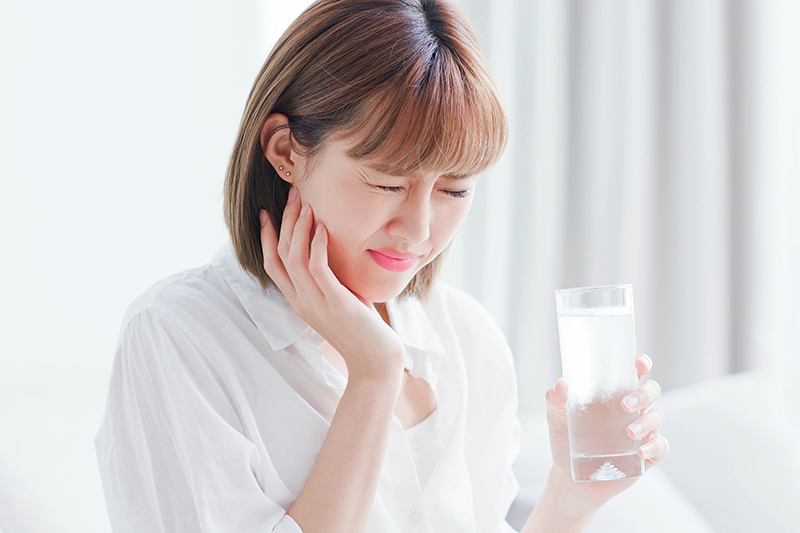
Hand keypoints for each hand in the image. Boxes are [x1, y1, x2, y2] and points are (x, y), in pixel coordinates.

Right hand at [259, 188, 405, 381]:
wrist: (376, 361)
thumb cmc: (363, 329)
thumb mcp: (340, 299)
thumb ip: (331, 280)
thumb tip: (335, 252)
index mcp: (299, 301)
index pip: (272, 265)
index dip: (267, 238)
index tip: (267, 212)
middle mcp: (301, 301)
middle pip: (280, 255)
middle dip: (283, 222)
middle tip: (292, 196)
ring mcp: (316, 303)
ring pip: (294, 258)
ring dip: (298, 228)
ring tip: (306, 204)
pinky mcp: (335, 303)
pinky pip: (318, 269)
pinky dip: (317, 245)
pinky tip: (323, 227)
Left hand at [544, 354, 668, 509]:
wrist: (570, 478)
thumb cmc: (566, 441)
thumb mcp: (556, 419)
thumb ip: (555, 400)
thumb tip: (561, 383)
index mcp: (612, 394)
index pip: (633, 373)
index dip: (641, 364)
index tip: (639, 363)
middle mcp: (631, 409)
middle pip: (651, 391)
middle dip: (643, 394)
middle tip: (625, 405)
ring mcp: (642, 430)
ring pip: (657, 416)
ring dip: (647, 422)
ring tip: (629, 433)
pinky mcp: (646, 453)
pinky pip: (660, 446)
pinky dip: (654, 446)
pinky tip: (639, 451)